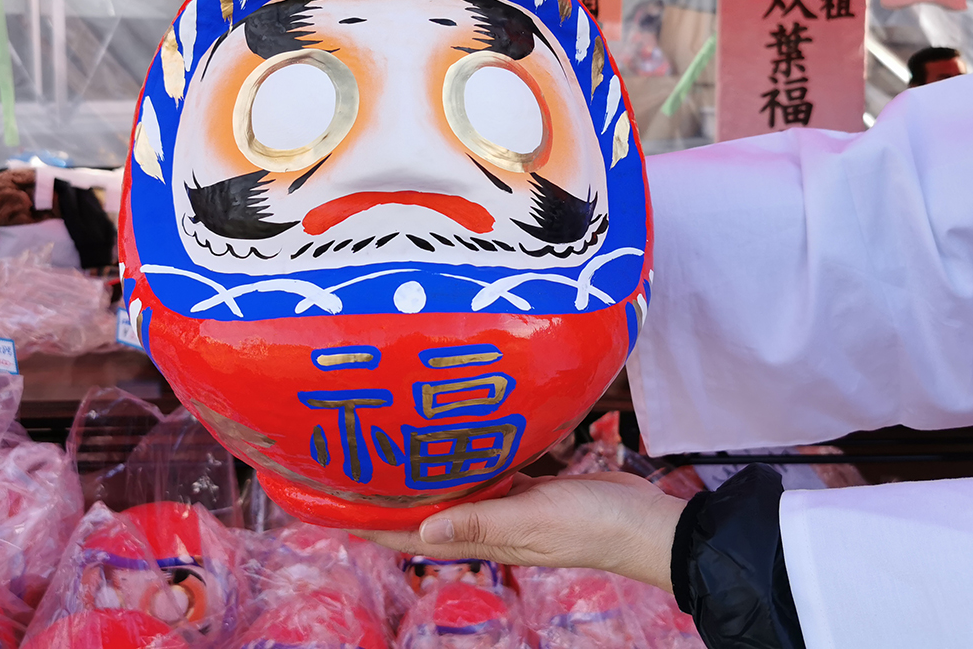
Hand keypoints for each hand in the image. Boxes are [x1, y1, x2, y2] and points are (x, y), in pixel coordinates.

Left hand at [355, 471, 685, 592]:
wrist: (645, 522)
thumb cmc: (591, 525)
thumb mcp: (533, 520)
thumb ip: (480, 522)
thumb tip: (422, 531)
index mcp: (480, 537)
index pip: (409, 534)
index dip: (368, 522)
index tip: (327, 503)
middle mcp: (486, 522)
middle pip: (422, 508)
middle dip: (386, 491)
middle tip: (349, 456)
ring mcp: (507, 502)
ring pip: (452, 486)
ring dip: (422, 471)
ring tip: (387, 441)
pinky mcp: (529, 483)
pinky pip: (486, 469)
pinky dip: (464, 456)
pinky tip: (454, 434)